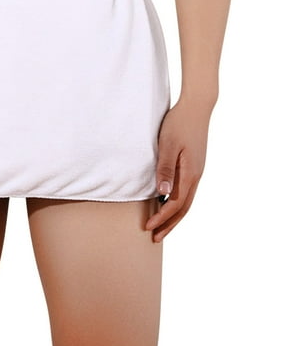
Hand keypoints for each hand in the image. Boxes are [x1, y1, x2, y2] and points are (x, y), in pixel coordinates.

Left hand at [145, 95, 213, 241]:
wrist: (196, 107)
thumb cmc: (178, 124)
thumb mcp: (167, 145)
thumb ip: (165, 169)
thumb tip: (163, 195)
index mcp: (190, 174)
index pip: (176, 205)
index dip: (162, 218)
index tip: (148, 228)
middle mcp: (196, 176)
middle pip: (184, 209)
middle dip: (169, 224)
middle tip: (155, 238)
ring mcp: (197, 171)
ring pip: (187, 201)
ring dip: (174, 216)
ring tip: (162, 226)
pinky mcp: (194, 165)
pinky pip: (187, 191)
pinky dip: (178, 203)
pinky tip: (168, 203)